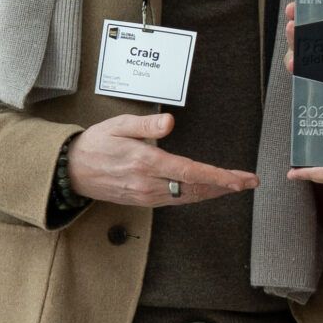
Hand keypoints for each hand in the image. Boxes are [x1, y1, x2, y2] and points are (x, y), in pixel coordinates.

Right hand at [66, 112, 256, 205]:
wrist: (72, 170)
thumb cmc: (96, 144)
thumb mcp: (118, 125)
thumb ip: (146, 124)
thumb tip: (168, 122)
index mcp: (145, 163)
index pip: (189, 172)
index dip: (218, 177)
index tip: (239, 179)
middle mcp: (148, 184)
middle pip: (195, 188)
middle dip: (225, 186)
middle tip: (250, 182)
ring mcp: (147, 196)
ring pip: (188, 197)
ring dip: (214, 192)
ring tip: (236, 186)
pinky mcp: (144, 201)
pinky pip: (177, 200)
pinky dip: (197, 195)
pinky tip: (209, 191)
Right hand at [284, 0, 322, 116]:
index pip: (322, 3)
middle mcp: (316, 36)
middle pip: (302, 19)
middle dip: (297, 11)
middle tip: (294, 7)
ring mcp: (309, 53)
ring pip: (295, 41)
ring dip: (292, 35)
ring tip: (292, 28)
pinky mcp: (305, 72)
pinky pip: (296, 66)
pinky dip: (294, 63)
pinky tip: (295, 63)